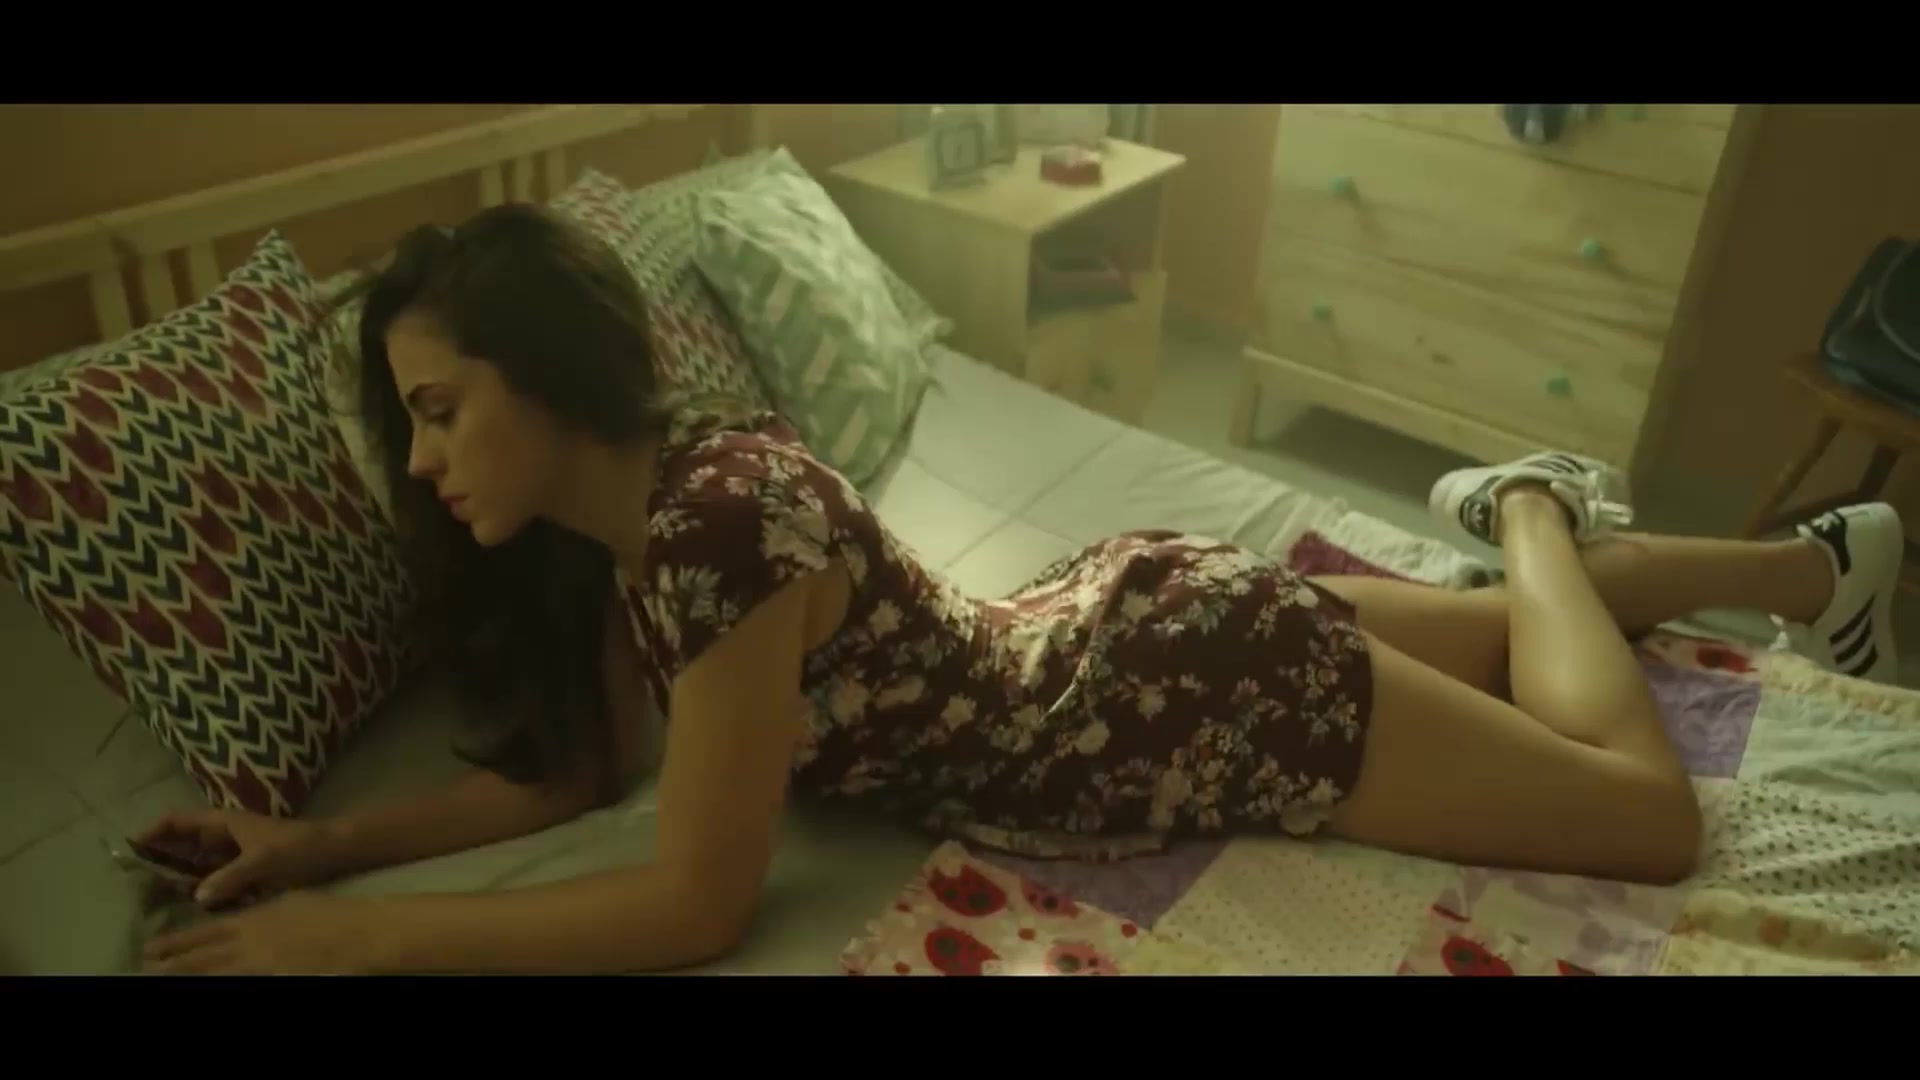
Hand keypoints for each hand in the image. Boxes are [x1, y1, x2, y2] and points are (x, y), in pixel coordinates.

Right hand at [135, 808, 340, 907]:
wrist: (333, 851)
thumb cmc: (298, 848)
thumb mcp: (263, 860)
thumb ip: (231, 877)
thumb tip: (197, 896)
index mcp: (223, 822)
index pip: (178, 820)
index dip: (153, 830)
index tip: (131, 850)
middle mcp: (224, 834)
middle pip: (182, 843)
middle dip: (160, 858)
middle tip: (138, 882)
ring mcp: (234, 851)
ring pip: (197, 862)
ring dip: (179, 875)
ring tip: (156, 896)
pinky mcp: (245, 868)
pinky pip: (214, 876)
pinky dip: (202, 887)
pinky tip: (192, 903)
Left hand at [142, 891, 369, 974]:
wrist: (356, 932)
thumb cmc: (328, 912)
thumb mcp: (291, 901)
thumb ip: (265, 911)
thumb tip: (248, 918)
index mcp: (253, 920)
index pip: (205, 934)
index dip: (178, 942)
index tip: (153, 948)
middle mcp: (248, 944)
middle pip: (201, 957)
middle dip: (172, 963)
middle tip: (143, 967)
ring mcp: (259, 966)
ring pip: (213, 974)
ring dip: (187, 976)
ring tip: (160, 977)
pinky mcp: (273, 979)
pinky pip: (236, 982)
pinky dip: (218, 984)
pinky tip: (205, 987)